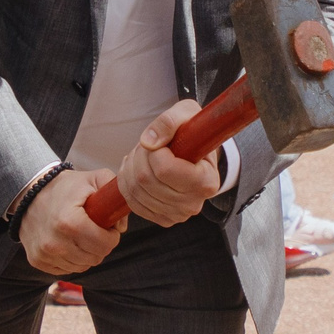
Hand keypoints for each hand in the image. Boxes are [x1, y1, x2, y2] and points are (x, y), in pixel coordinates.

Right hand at [19, 168, 121, 275]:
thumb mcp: (94, 179)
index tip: (107, 227)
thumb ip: (115, 194)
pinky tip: (68, 242)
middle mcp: (55, 242)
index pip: (105, 245)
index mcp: (70, 222)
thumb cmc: (65, 188)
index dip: (112, 236)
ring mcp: (44, 254)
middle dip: (100, 245)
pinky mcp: (37, 261)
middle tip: (94, 230)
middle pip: (95, 258)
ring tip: (80, 235)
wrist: (29, 192)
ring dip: (86, 253)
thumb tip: (120, 226)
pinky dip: (71, 259)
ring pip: (82, 266)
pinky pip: (66, 269)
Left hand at [115, 99, 224, 226]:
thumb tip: (148, 143)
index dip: (155, 152)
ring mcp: (177, 214)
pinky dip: (127, 183)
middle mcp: (194, 203)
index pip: (166, 170)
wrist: (196, 154)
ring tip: (144, 156)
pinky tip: (137, 170)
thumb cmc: (193, 134)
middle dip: (140, 156)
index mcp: (206, 181)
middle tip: (149, 146)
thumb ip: (169, 121)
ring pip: (135, 190)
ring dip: (131, 167)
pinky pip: (132, 202)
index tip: (162, 142)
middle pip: (146, 180)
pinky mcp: (162, 219)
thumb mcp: (187, 114)